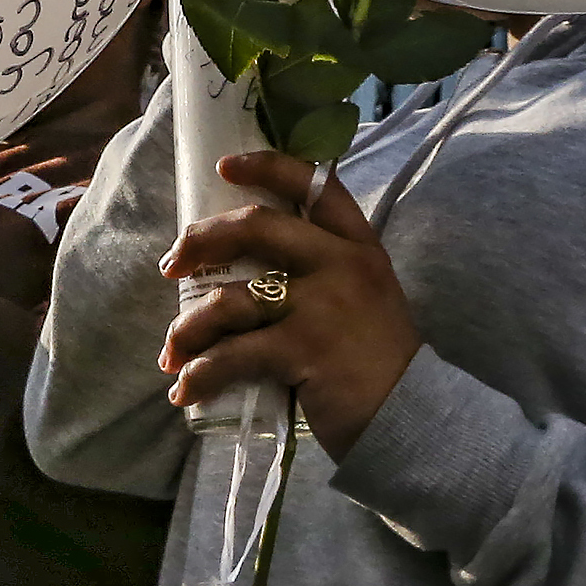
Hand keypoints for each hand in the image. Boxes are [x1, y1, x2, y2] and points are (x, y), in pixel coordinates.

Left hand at [159, 150, 420, 457]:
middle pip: (256, 226)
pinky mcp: (303, 350)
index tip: (224, 166)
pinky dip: (200, 373)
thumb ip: (319, 271)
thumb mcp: (362, 297)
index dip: (266, 166)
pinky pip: (233, 355)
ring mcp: (322, 306)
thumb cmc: (377, 359)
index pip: (315, 186)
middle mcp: (342, 265)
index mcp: (357, 247)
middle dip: (201, 240)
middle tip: (171, 265)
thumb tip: (242, 262)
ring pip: (230, 299)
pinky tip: (184, 388)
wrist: (413, 419)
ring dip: (188, 327)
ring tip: (172, 351)